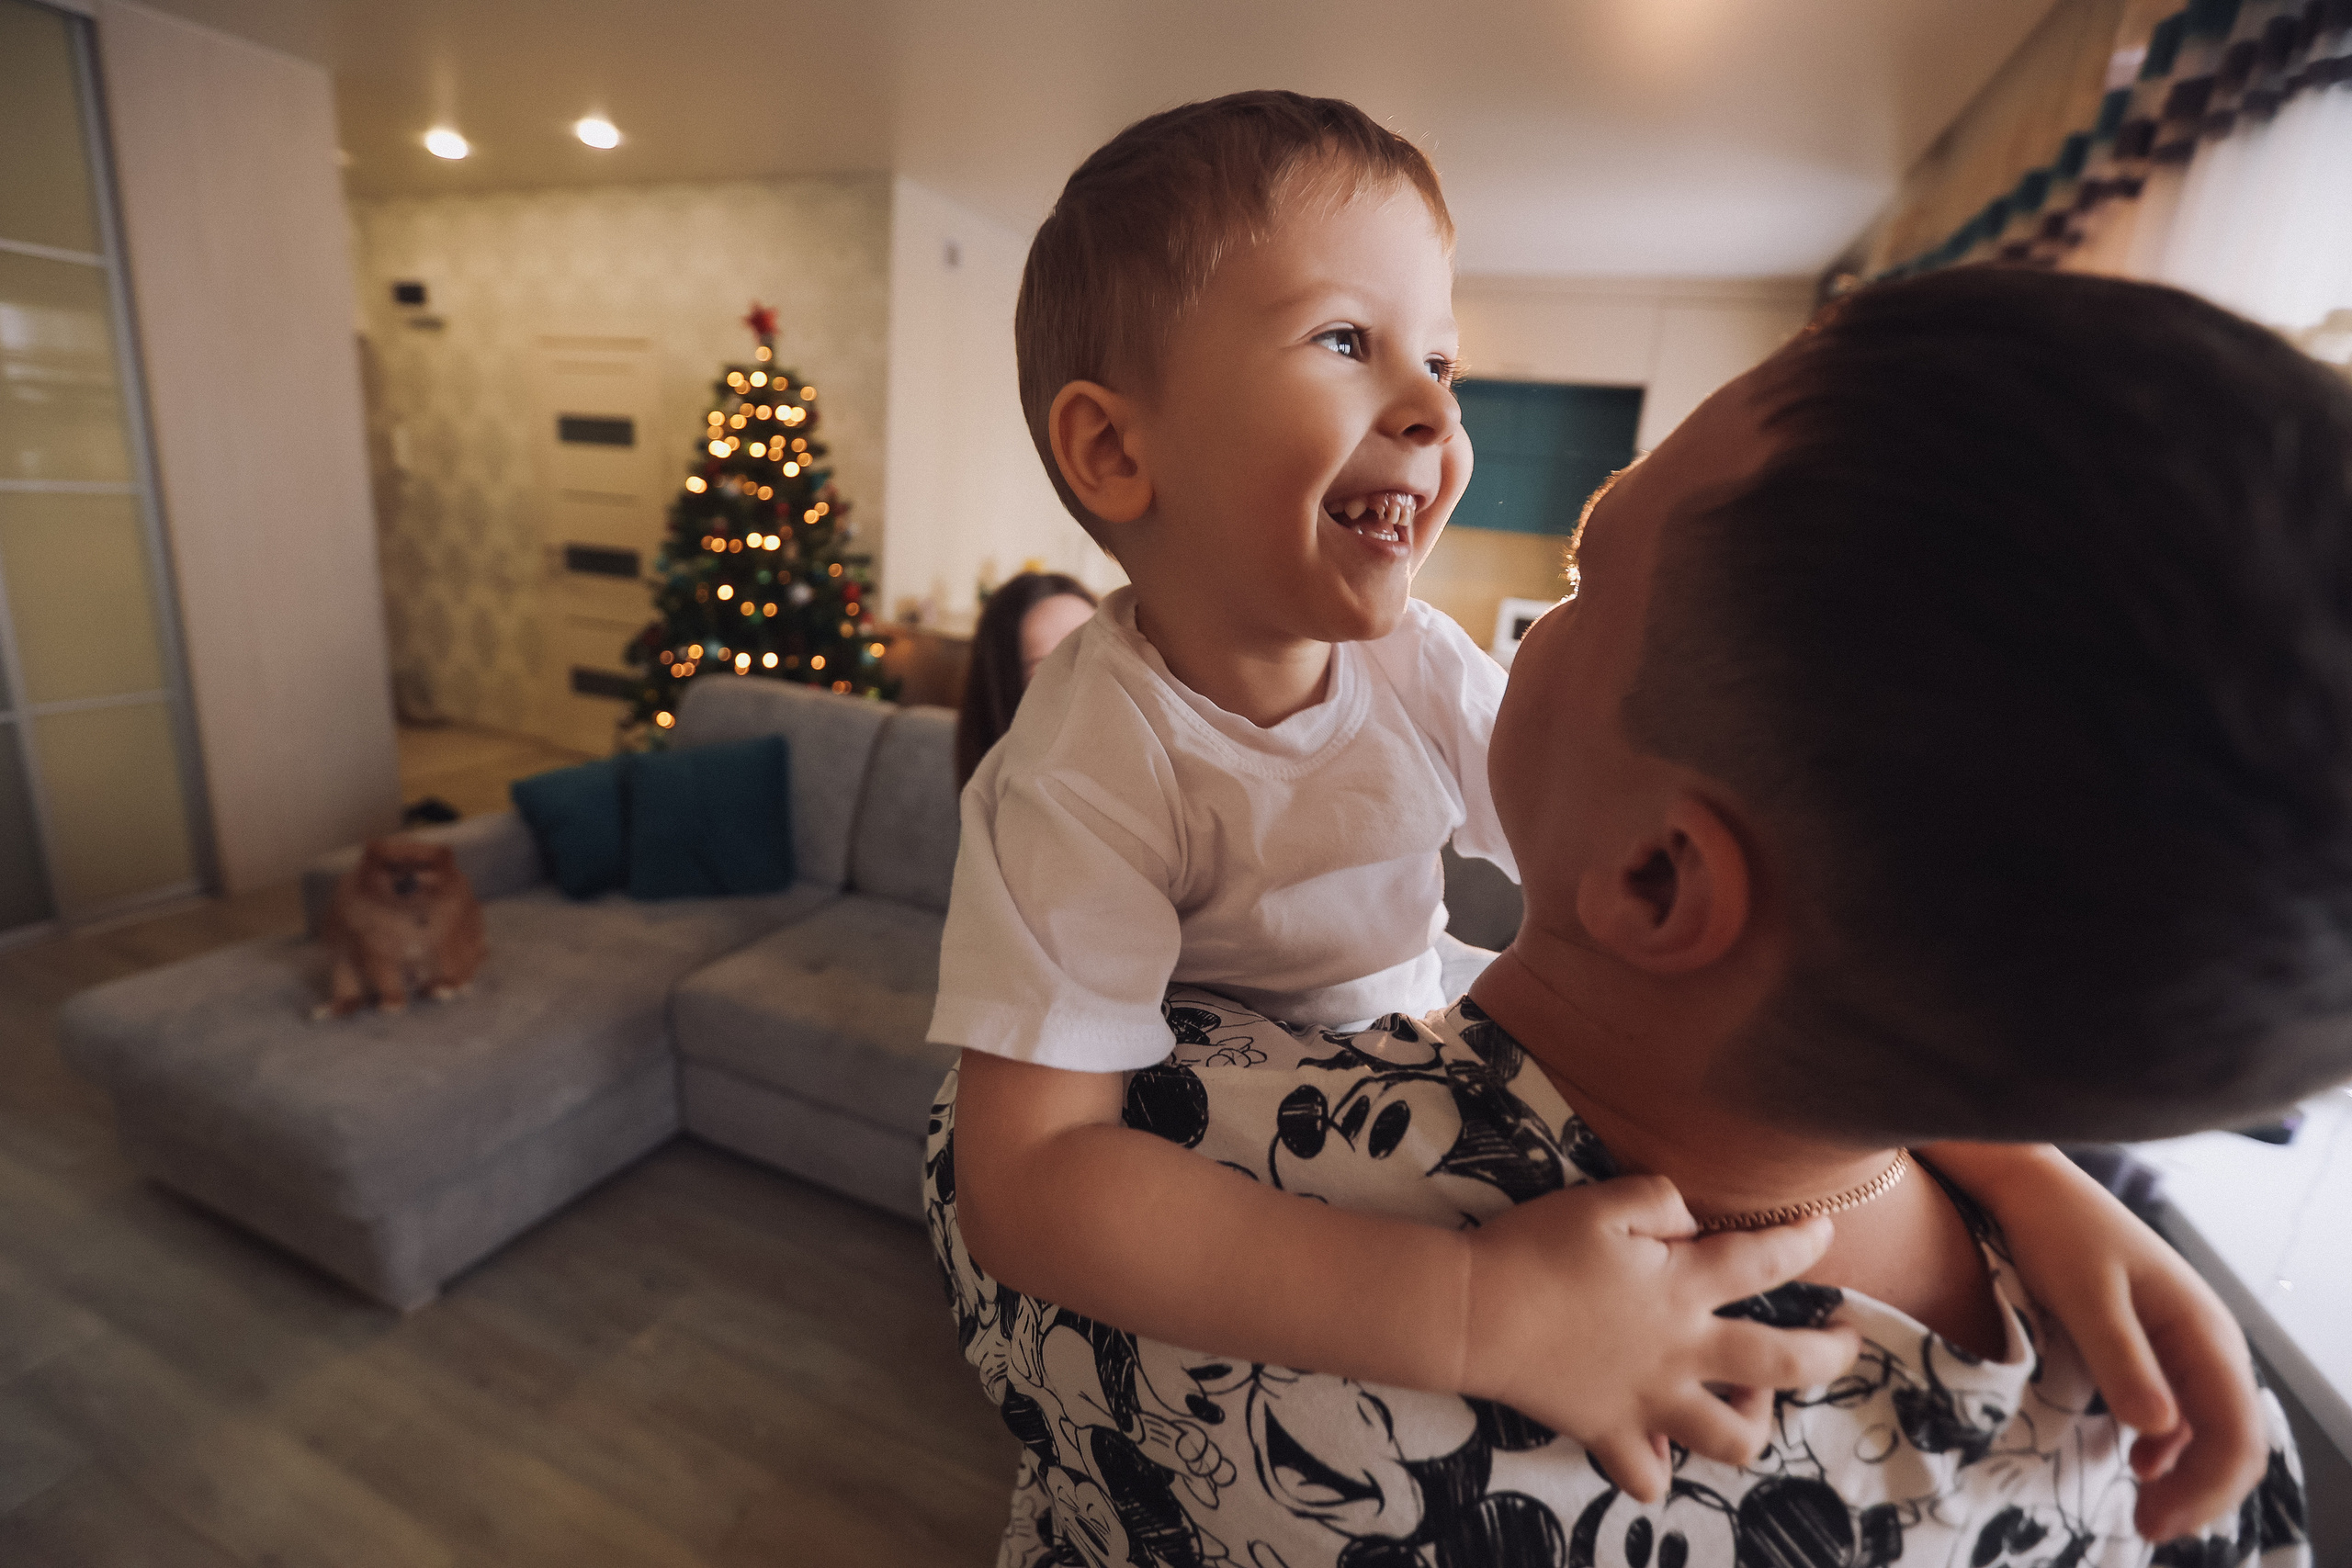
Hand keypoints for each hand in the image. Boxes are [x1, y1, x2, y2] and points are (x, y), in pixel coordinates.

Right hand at [1459, 1175, 1859, 1502]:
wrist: (1473, 1312)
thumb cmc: (1535, 1247)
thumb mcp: (1602, 1202)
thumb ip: (1662, 1201)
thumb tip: (1693, 1223)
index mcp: (1681, 1287)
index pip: (1766, 1261)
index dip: (1805, 1243)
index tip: (1826, 1231)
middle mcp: (1680, 1352)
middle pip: (1781, 1365)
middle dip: (1830, 1353)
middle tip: (1844, 1339)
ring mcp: (1648, 1402)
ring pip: (1731, 1441)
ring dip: (1752, 1422)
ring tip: (1742, 1396)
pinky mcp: (1607, 1432)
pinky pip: (1648, 1476)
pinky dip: (1659, 1466)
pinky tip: (1658, 1442)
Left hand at [1927, 1143, 2263, 1539]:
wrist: (2033, 1186)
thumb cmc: (2059, 1233)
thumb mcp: (2085, 1298)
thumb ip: (2122, 1361)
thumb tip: (2160, 1431)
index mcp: (2206, 1332)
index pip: (2236, 1434)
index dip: (2207, 1490)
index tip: (2154, 1523)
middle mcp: (2209, 1343)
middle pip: (2233, 1441)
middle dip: (2202, 1494)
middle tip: (2146, 1529)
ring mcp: (2186, 1345)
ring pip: (2211, 1431)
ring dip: (2188, 1477)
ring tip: (2142, 1510)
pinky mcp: (2156, 1346)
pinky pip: (2182, 1411)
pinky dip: (2170, 1447)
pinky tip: (2140, 1462)